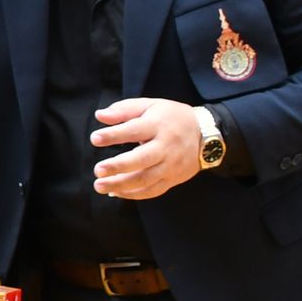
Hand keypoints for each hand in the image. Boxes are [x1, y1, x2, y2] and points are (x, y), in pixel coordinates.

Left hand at [88, 97, 204, 199]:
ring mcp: (171, 165)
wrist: (206, 134)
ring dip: (121, 185)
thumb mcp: (150, 106)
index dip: (114, 135)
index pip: (134, 130)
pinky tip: (115, 192)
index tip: (95, 138)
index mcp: (158, 125)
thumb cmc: (171, 117)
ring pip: (145, 179)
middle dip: (118, 167)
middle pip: (141, 159)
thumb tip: (100, 115)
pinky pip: (152, 190)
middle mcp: (166, 147)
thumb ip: (124, 110)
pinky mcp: (173, 179)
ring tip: (100, 186)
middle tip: (97, 170)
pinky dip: (133, 194)